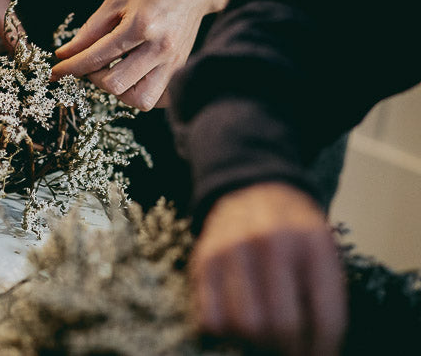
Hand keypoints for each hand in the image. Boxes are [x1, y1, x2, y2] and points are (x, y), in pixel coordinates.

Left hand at [52, 0, 234, 110]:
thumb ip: (91, 29)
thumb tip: (67, 53)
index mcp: (141, 25)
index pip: (98, 57)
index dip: (71, 67)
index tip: (55, 73)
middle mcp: (159, 48)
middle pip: (117, 84)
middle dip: (94, 78)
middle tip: (91, 65)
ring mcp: (173, 61)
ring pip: (140, 100)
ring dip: (119, 92)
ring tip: (113, 72)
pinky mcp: (181, 68)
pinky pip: (158, 99)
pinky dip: (140, 94)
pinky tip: (133, 77)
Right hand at [190, 182, 345, 355]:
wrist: (253, 190)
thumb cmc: (295, 233)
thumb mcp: (324, 252)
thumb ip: (325, 297)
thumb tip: (315, 351)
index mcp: (313, 243)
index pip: (326, 318)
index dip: (323, 350)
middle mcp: (271, 242)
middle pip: (282, 326)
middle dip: (288, 350)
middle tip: (288, 348)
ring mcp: (233, 248)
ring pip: (245, 326)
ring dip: (256, 343)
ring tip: (264, 337)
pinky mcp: (204, 259)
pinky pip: (211, 318)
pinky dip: (225, 331)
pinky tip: (237, 321)